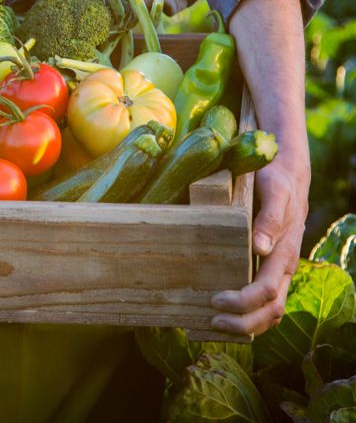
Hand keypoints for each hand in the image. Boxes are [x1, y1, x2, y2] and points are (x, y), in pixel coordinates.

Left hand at [209, 152, 309, 335]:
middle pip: (271, 310)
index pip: (268, 290)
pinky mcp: (269, 267)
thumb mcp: (274, 191)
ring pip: (271, 310)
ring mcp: (278, 270)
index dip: (243, 301)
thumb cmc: (275, 181)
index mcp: (285, 252)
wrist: (287, 174)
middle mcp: (283, 266)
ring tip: (214, 325)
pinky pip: (265, 300)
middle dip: (243, 323)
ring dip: (246, 324)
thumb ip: (269, 217)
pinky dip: (248, 314)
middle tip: (212, 322)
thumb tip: (260, 247)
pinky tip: (225, 315)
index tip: (215, 300)